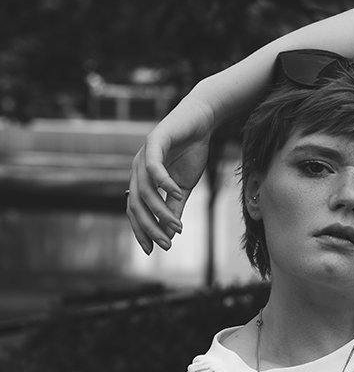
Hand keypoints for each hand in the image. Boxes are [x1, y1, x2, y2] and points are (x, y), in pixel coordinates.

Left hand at [126, 95, 214, 254]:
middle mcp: (138, 169)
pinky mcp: (154, 140)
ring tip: (176, 226)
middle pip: (136, 204)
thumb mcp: (183, 186)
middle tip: (166, 244)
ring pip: (145, 190)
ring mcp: (143, 155)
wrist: (200, 121)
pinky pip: (154, 167)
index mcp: (142, 180)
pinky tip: (176, 192)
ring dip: (161, 211)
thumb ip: (175, 206)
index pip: (135, 210)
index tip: (152, 250)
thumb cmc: (190, 152)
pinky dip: (164, 182)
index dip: (141, 230)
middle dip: (149, 227)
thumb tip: (171, 230)